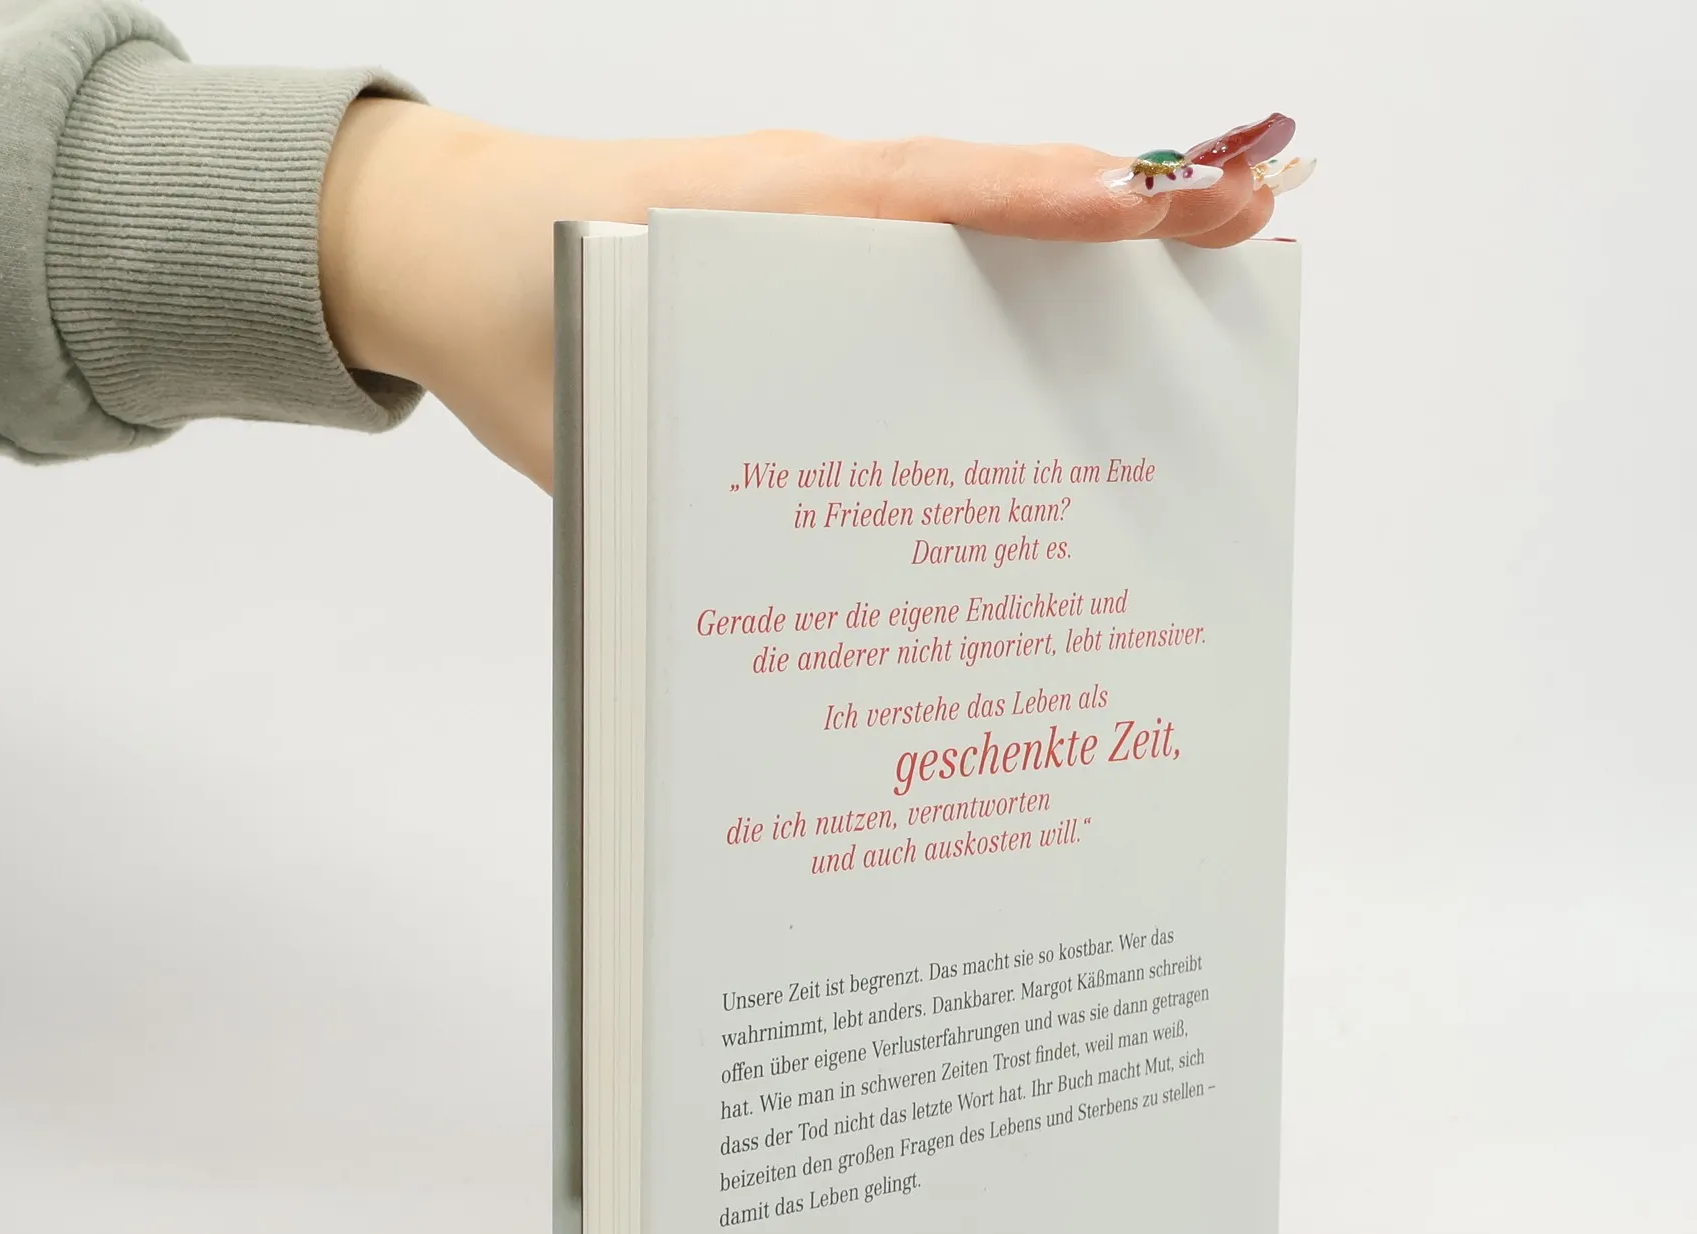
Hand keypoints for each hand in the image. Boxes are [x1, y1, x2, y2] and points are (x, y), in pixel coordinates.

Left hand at [317, 106, 1280, 489]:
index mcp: (770, 215)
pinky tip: (1075, 336)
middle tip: (1258, 213)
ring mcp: (824, 230)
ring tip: (1209, 263)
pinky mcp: (813, 264)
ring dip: (1090, 247)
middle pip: (997, 201)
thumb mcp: (595, 395)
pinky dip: (1014, 274)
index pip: (940, 201)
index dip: (1052, 213)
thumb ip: (695, 449)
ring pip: (977, 230)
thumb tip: (803, 570)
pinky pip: (929, 263)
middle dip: (1129, 215)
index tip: (1160, 212)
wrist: (438, 250)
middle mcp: (818, 207)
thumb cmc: (510, 320)